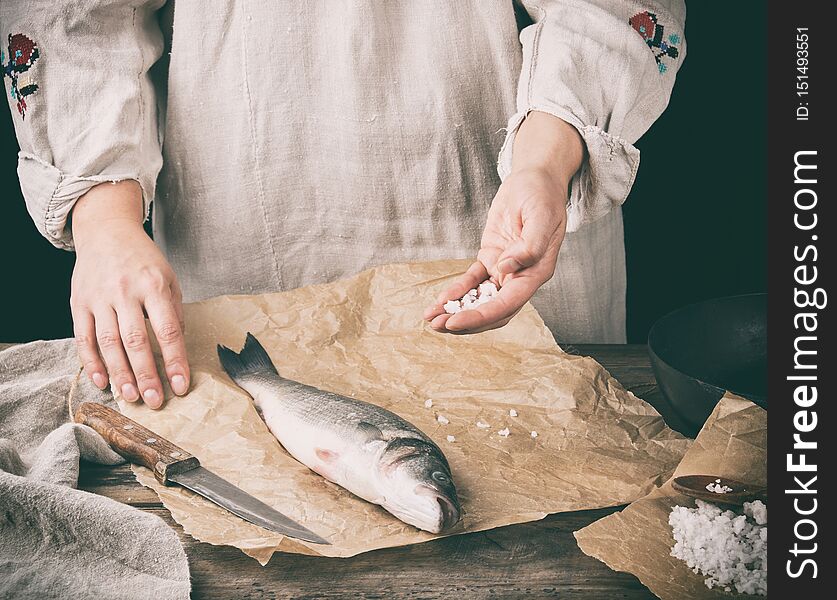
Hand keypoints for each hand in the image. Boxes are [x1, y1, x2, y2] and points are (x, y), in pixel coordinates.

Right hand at [70, 181, 188, 407]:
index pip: (168, 330)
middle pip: (136, 341)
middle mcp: (126, 292)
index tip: (180, 385)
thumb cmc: (143, 259)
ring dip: (120, 374)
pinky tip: (102, 381)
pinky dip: (92, 362)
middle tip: (155, 401)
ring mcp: (99, 297)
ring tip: (131, 398)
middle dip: (146, 375)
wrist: (106, 230)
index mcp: (154, 285)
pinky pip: (84, 338)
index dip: (175, 361)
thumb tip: (178, 346)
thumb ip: (173, 311)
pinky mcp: (79, 303)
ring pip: (109, 343)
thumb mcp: (169, 278)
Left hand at [424, 112, 583, 332]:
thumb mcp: (541, 216)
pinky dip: (457, 290)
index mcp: (536, 273)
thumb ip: (530, 246)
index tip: (455, 322)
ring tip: (431, 318)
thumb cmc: (542, 195)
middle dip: (465, 321)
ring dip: (457, 310)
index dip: (481, 316)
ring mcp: (505, 270)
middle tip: (437, 325)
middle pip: (492, 311)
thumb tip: (505, 268)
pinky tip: (441, 298)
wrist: (535, 180)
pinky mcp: (491, 258)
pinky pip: (472, 280)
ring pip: (480, 299)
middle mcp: (520, 277)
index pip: (507, 304)